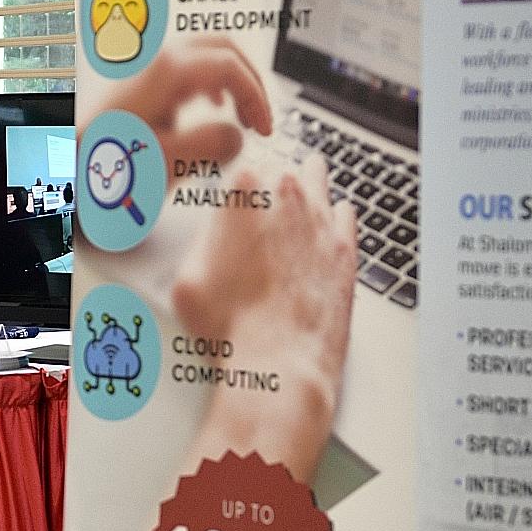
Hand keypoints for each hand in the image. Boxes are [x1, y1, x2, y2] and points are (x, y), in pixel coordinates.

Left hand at [101, 36, 271, 176]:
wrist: (60, 169)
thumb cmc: (102, 167)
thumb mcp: (166, 162)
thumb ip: (213, 145)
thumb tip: (239, 135)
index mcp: (167, 71)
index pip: (231, 66)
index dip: (257, 97)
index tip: (265, 130)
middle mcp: (155, 60)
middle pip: (221, 47)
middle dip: (249, 80)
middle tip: (261, 117)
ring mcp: (144, 68)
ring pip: (203, 55)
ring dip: (229, 81)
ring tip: (240, 115)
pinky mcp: (137, 83)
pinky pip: (183, 68)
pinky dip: (206, 84)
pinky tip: (207, 109)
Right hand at [172, 155, 356, 482]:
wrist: (277, 364)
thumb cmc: (229, 328)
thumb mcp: (185, 279)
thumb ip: (200, 243)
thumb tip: (210, 236)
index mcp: (242, 192)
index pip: (239, 166)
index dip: (233, 186)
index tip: (230, 201)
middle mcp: (286, 197)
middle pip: (280, 169)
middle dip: (270, 183)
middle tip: (260, 200)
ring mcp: (321, 221)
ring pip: (317, 180)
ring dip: (306, 184)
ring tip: (298, 187)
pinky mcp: (345, 249)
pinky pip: (345, 213)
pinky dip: (334, 214)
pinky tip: (328, 219)